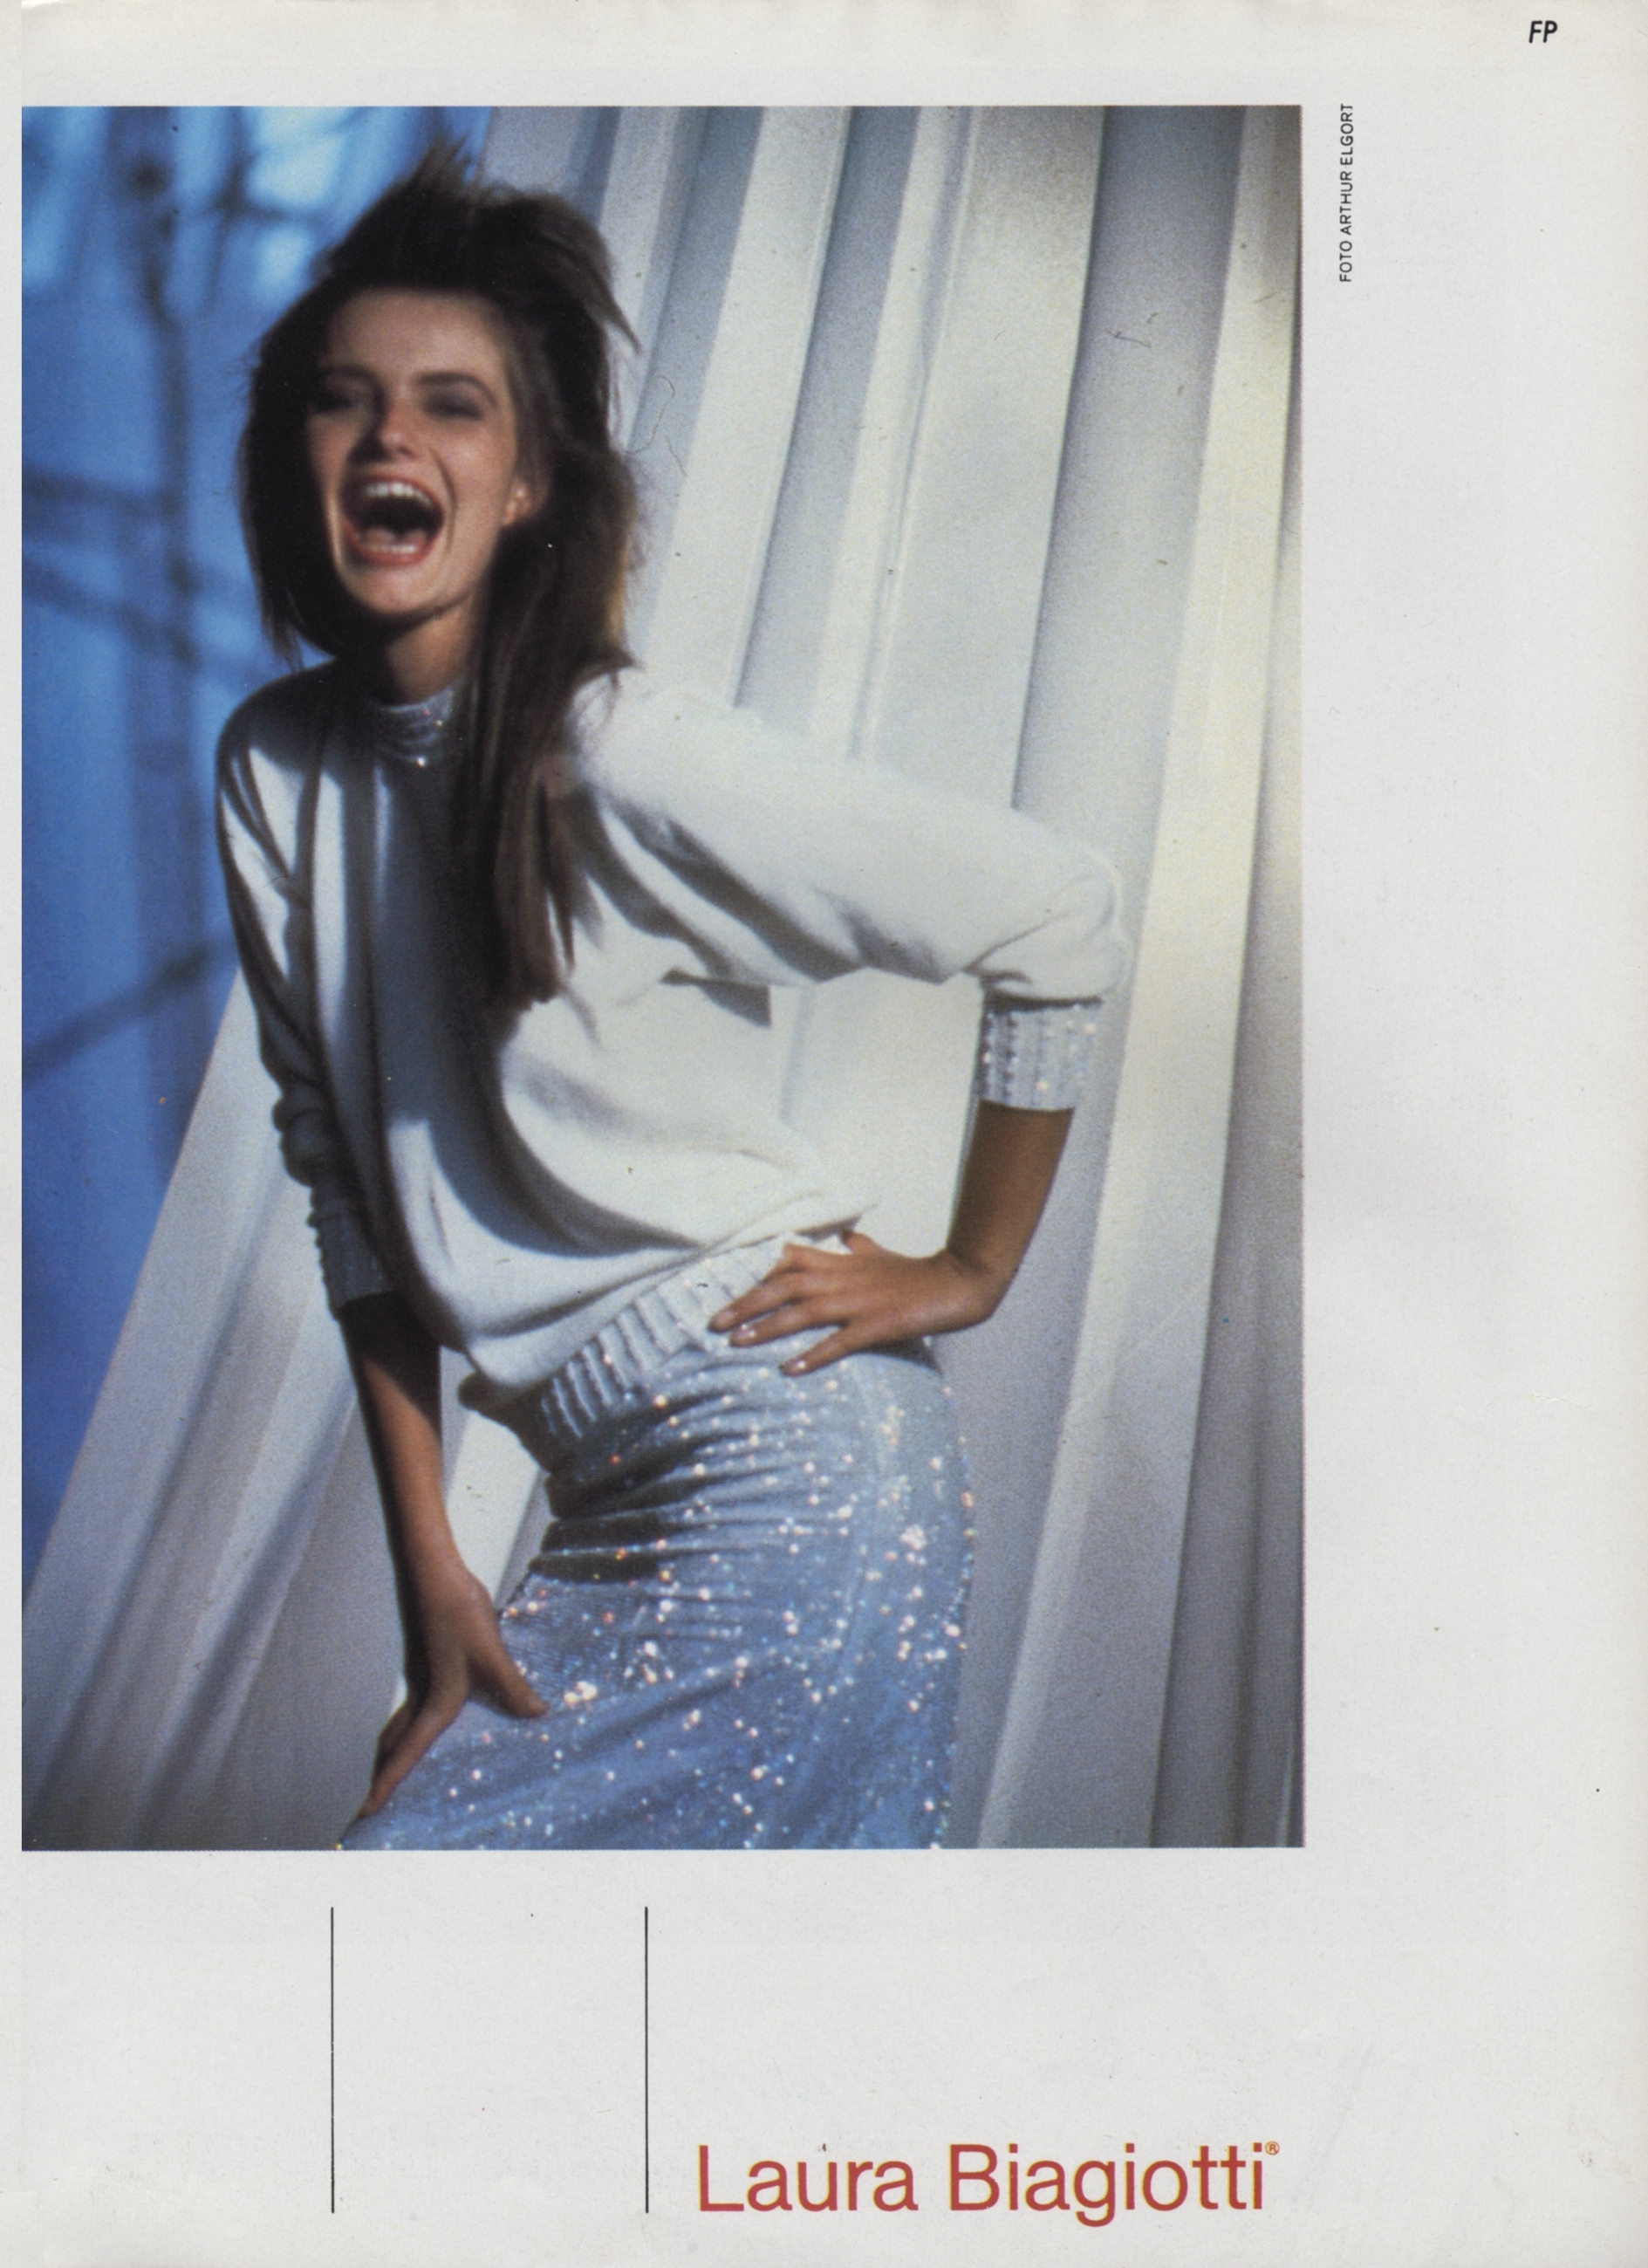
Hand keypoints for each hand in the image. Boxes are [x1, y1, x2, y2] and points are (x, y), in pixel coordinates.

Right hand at [356, 1562, 545, 1817]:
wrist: (437, 1572)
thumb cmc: (459, 1613)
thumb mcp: (491, 1653)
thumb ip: (512, 1687)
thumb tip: (538, 1715)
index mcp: (435, 1701)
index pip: (408, 1751)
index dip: (386, 1783)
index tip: (364, 1813)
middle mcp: (422, 1694)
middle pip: (395, 1743)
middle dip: (383, 1773)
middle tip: (370, 1802)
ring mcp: (421, 1678)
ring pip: (402, 1724)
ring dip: (395, 1750)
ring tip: (389, 1771)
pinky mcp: (429, 1662)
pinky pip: (415, 1706)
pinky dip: (411, 1727)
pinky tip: (430, 1723)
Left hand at [708, 1231, 1003, 1374]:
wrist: (957, 1282)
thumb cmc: (917, 1273)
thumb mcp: (882, 1255)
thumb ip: (860, 1248)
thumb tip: (847, 1237)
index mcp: (842, 1264)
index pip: (790, 1261)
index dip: (758, 1275)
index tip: (730, 1290)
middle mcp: (842, 1280)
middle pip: (783, 1287)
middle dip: (747, 1304)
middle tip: (715, 1323)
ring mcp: (858, 1303)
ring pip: (802, 1312)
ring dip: (767, 1327)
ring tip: (737, 1342)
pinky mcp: (876, 1325)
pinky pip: (838, 1342)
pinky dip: (813, 1354)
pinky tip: (789, 1368)